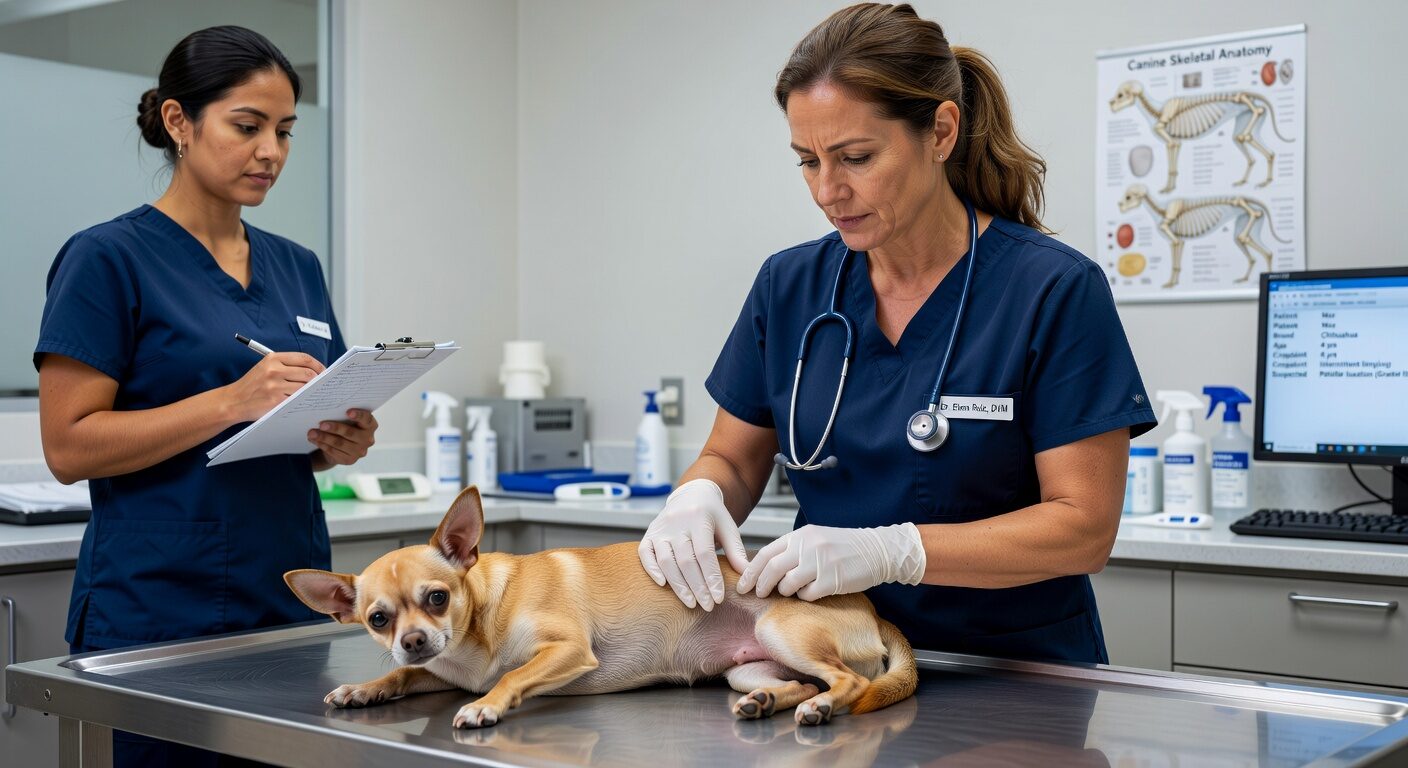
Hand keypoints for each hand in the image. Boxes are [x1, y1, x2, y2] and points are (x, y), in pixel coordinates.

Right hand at [223, 352, 324, 422]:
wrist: (233, 401)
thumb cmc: (252, 385)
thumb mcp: (265, 367)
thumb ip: (286, 365)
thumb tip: (313, 370)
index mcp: (273, 358)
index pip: (304, 358)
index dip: (318, 365)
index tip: (324, 371)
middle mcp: (274, 370)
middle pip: (308, 373)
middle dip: (319, 380)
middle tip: (322, 385)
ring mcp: (275, 386)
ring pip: (305, 387)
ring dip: (311, 392)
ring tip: (312, 394)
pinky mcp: (275, 400)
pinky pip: (297, 399)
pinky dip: (303, 400)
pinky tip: (304, 401)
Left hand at [309, 409, 377, 466]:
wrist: (342, 445)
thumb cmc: (345, 426)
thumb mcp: (347, 420)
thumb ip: (342, 415)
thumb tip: (325, 412)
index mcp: (370, 426)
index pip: (367, 419)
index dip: (359, 415)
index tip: (348, 412)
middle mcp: (368, 439)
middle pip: (350, 433)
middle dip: (335, 428)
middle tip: (321, 424)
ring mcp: (360, 451)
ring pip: (340, 443)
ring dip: (324, 437)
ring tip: (312, 433)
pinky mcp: (350, 460)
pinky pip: (334, 451)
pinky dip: (322, 445)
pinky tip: (314, 440)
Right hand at [638, 479, 749, 610]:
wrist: (692, 494)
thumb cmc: (713, 515)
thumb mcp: (728, 527)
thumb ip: (736, 551)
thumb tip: (747, 576)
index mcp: (699, 517)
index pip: (704, 553)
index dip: (711, 578)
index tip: (718, 598)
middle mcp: (677, 522)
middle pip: (685, 560)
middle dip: (697, 587)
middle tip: (707, 606)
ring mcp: (660, 528)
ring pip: (665, 560)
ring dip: (678, 585)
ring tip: (691, 603)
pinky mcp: (649, 533)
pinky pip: (645, 553)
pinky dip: (651, 569)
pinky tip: (663, 585)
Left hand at [736, 523, 925, 601]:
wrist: (877, 550)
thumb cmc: (844, 547)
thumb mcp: (815, 538)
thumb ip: (792, 549)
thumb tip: (765, 567)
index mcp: (801, 535)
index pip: (767, 553)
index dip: (751, 571)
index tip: (743, 584)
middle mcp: (809, 547)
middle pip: (772, 569)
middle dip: (761, 584)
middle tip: (758, 593)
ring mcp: (821, 563)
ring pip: (787, 584)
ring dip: (784, 591)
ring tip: (790, 591)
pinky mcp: (832, 580)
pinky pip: (807, 595)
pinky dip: (804, 597)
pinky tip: (811, 593)